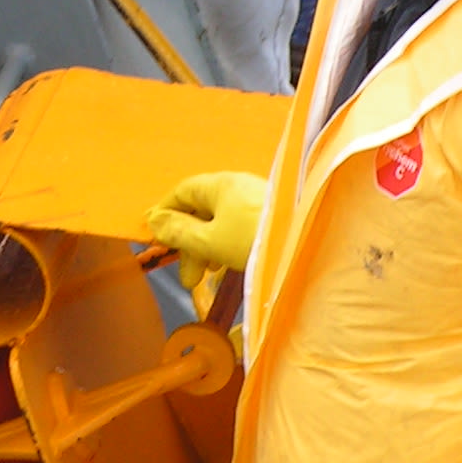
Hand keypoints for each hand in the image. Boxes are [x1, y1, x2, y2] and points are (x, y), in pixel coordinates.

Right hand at [146, 170, 269, 289]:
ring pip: (221, 221)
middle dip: (189, 243)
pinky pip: (239, 227)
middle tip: (189, 277)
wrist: (308, 245)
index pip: (182, 191)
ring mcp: (257, 200)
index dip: (165, 213)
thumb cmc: (254, 240)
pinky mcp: (272, 216)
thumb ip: (180, 232)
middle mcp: (238, 186)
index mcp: (220, 184)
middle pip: (202, 210)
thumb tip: (153, 220)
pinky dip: (227, 245)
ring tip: (208, 275)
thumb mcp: (209, 241)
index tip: (154, 236)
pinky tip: (230, 265)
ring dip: (207, 248)